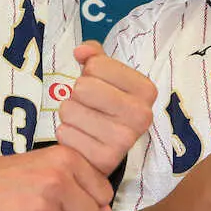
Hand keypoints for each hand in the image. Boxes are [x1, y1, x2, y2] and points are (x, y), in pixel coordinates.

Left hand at [56, 40, 156, 173]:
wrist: (104, 148)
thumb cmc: (104, 106)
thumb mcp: (106, 77)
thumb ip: (95, 56)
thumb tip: (80, 51)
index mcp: (146, 89)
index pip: (96, 65)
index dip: (89, 73)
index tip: (100, 86)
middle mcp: (142, 115)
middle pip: (82, 87)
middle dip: (77, 94)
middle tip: (89, 106)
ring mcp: (125, 139)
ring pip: (69, 109)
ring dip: (69, 114)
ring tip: (84, 122)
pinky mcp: (104, 159)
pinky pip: (64, 132)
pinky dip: (67, 134)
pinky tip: (81, 139)